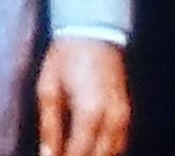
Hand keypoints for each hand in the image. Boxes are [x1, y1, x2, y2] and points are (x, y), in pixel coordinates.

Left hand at [36, 36, 130, 155]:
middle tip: (60, 155)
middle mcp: (111, 119)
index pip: (78, 153)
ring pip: (112, 154)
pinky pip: (120, 143)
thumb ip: (49, 125)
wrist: (92, 32)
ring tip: (71, 151)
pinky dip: (106, 151)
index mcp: (89, 111)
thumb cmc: (65, 57)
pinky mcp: (127, 113)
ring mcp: (124, 117)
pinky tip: (90, 149)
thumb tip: (47, 154)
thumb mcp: (48, 87)